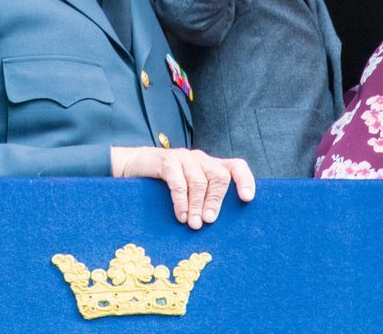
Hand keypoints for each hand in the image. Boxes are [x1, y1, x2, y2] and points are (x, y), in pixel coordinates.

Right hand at [111, 146, 254, 228]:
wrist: (135, 165)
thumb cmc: (167, 184)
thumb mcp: (189, 189)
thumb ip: (203, 199)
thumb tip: (215, 223)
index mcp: (211, 165)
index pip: (236, 166)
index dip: (245, 180)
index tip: (247, 199)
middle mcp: (201, 159)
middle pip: (219, 176)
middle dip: (216, 201)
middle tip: (209, 221)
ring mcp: (184, 158)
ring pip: (199, 181)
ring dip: (197, 206)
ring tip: (193, 224)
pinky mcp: (166, 162)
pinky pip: (178, 183)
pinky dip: (181, 202)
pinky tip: (180, 216)